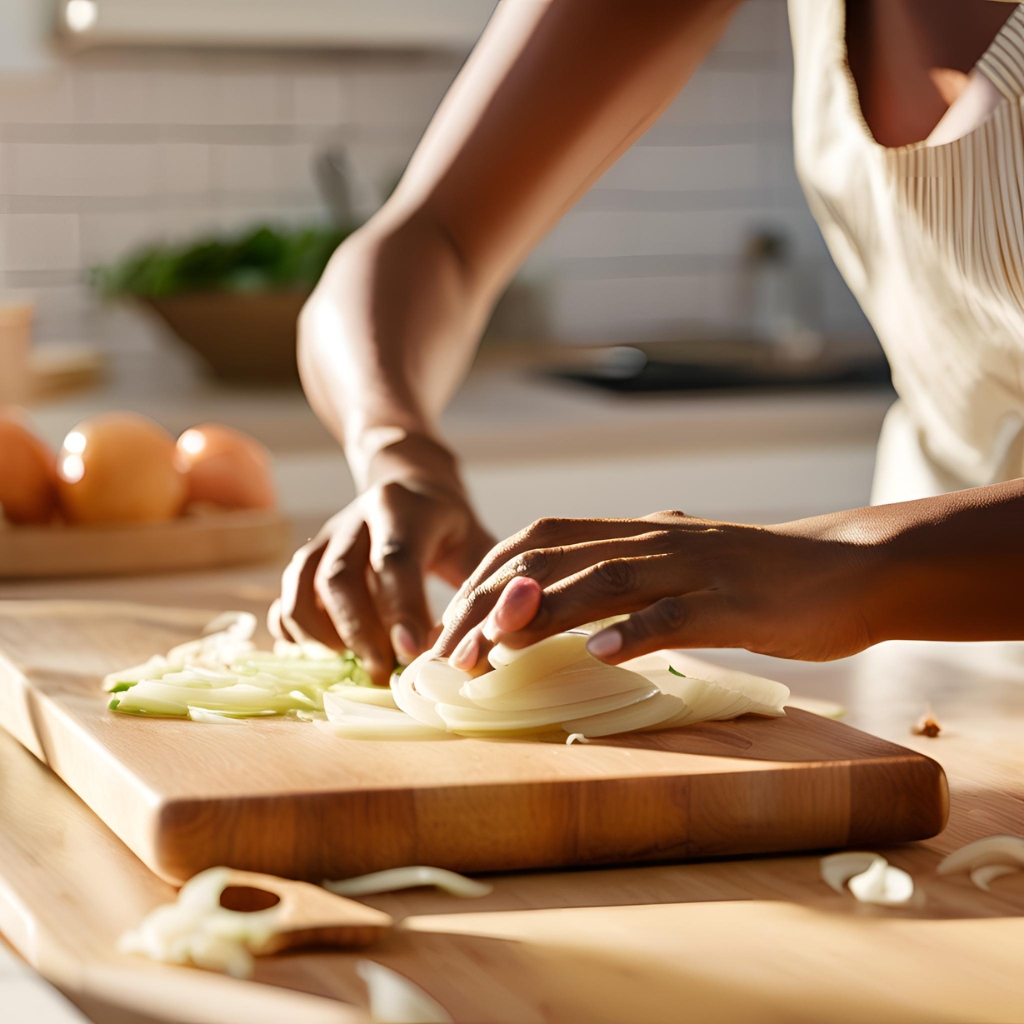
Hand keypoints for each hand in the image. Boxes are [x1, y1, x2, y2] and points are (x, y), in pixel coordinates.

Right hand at [274, 439, 493, 684]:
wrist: (409, 487)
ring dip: (323, 636)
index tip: (412, 650)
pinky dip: (296, 634)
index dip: (401, 607)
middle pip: (340, 575)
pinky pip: (285, 599)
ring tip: (357, 666)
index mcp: (401, 509)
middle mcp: (354, 520)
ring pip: (303, 585)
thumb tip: (484, 644)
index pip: (395, 557)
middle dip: (360, 632)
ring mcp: (323, 540)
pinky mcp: (305, 562)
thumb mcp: (476, 543)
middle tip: (385, 672)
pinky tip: (327, 656)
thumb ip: (483, 587)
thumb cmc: (448, 529)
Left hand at [432, 510, 880, 668]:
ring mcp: (693, 568)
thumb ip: (630, 576)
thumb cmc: (760, 579)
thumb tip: (575, 607)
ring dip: (538, 617)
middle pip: (549, 559)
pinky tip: (598, 654)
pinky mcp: (734, 601)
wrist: (849, 567)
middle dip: (489, 604)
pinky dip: (634, 631)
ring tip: (491, 655)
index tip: (451, 627)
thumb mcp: (682, 568)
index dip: (485, 581)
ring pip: (601, 579)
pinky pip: (677, 614)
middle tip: (449, 655)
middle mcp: (653, 541)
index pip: (536, 543)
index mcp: (635, 534)